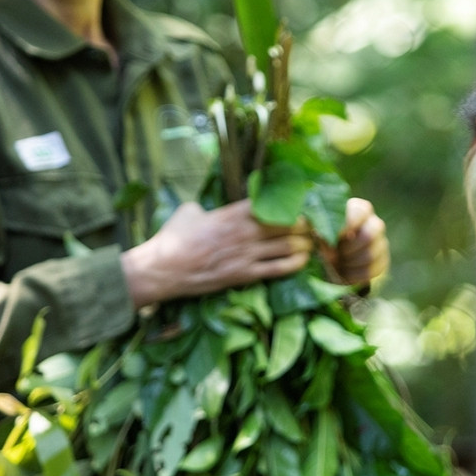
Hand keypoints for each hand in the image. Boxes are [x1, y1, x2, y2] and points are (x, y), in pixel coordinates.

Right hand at [121, 200, 311, 307]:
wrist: (163, 268)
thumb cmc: (173, 237)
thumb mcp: (189, 211)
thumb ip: (207, 207)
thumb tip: (208, 209)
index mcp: (233, 212)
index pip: (271, 202)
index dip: (290, 201)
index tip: (300, 200)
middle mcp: (245, 231)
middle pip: (287, 224)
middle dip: (303, 224)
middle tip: (310, 224)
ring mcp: (246, 254)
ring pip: (287, 246)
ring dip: (304, 244)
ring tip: (311, 242)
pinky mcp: (244, 275)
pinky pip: (278, 269)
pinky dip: (295, 264)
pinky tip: (303, 260)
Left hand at [326, 197, 389, 288]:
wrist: (329, 263)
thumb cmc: (321, 241)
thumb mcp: (316, 233)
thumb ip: (320, 230)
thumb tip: (324, 236)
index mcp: (357, 209)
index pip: (361, 211)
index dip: (349, 224)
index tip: (334, 236)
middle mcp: (373, 223)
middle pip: (370, 234)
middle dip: (349, 248)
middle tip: (333, 254)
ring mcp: (380, 242)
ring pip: (371, 254)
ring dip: (349, 263)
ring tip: (337, 262)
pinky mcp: (382, 261)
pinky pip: (373, 270)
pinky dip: (355, 275)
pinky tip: (344, 272)